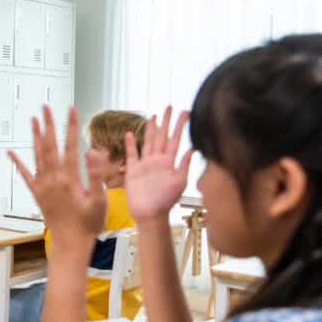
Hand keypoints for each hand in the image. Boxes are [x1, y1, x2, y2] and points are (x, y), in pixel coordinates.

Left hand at [9, 105, 106, 239]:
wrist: (70, 244)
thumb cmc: (88, 224)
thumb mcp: (99, 200)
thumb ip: (96, 175)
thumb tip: (93, 152)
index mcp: (69, 179)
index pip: (70, 145)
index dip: (70, 126)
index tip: (71, 109)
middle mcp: (53, 179)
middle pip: (49, 145)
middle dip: (48, 124)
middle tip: (46, 107)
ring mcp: (43, 186)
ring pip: (37, 155)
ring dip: (35, 137)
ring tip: (33, 120)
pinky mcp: (37, 194)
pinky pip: (25, 175)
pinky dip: (17, 162)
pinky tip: (10, 152)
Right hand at [124, 106, 193, 221]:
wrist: (150, 214)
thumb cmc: (166, 201)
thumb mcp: (180, 182)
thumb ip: (184, 164)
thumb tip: (192, 148)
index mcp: (169, 162)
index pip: (175, 139)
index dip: (180, 125)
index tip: (185, 111)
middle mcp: (158, 160)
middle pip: (162, 136)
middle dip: (166, 122)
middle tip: (169, 106)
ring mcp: (145, 164)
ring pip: (148, 142)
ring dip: (150, 129)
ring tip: (153, 116)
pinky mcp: (133, 170)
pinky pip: (131, 154)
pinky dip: (130, 144)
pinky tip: (129, 134)